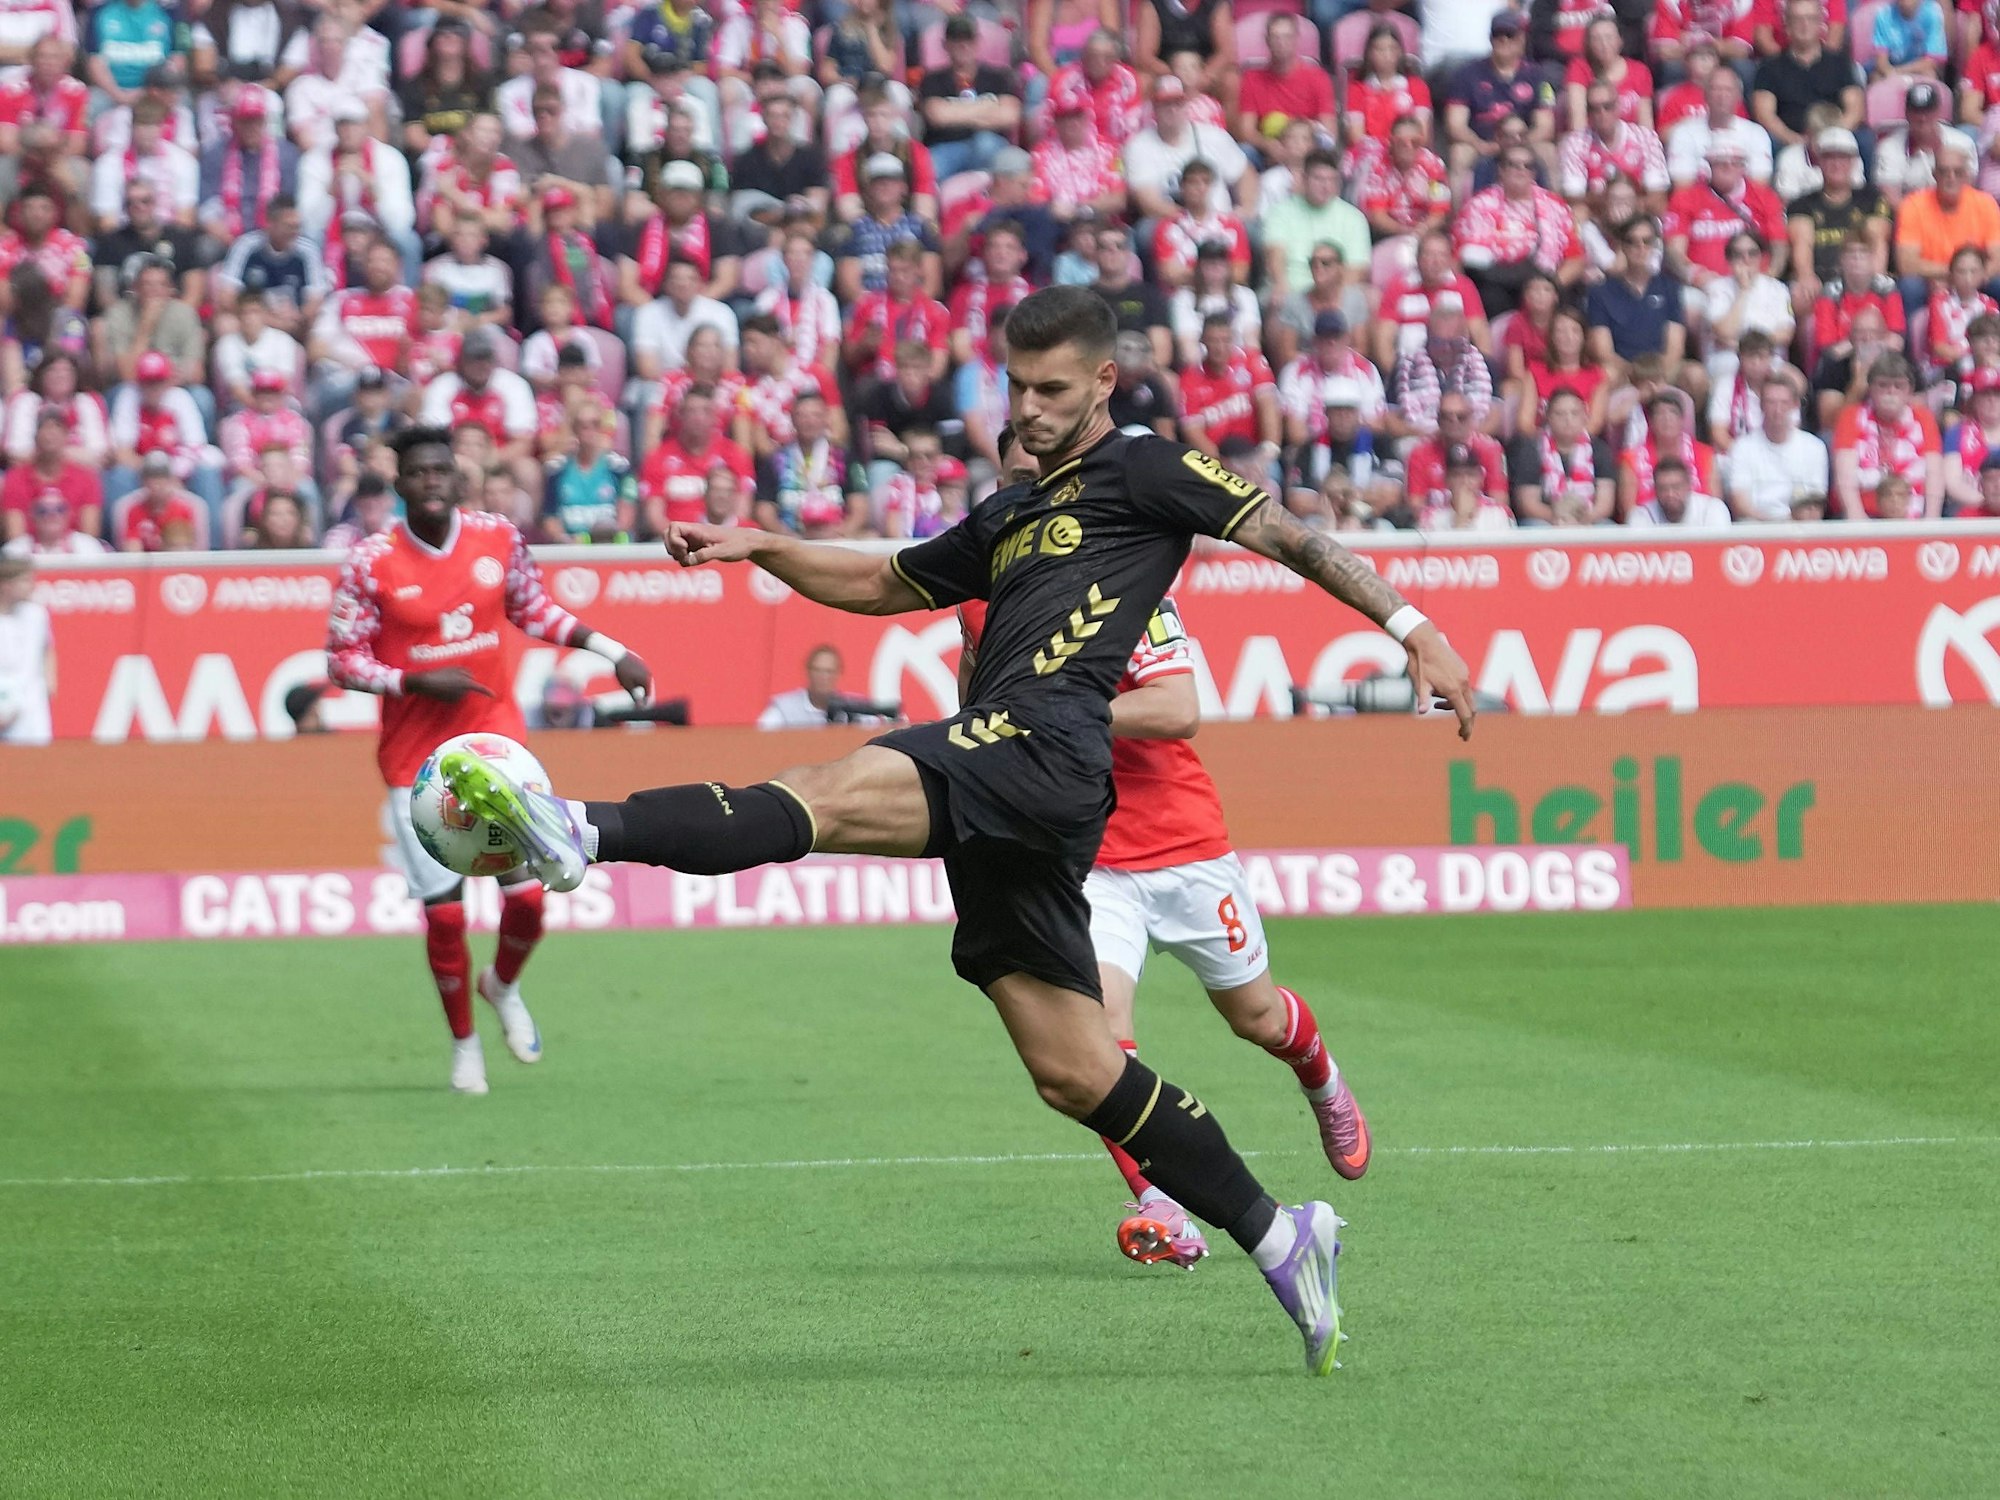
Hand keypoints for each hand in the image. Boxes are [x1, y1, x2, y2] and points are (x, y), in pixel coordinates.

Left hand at [404, 667, 495, 701]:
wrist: (424, 681)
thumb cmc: (438, 692)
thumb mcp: (452, 699)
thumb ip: (461, 695)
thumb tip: (463, 691)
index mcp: (466, 682)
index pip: (480, 688)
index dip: (487, 692)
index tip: (493, 695)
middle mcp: (463, 673)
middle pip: (471, 680)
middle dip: (469, 686)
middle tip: (460, 693)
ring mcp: (456, 669)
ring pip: (465, 675)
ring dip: (463, 681)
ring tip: (452, 688)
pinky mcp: (449, 667)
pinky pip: (458, 672)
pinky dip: (456, 677)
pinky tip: (447, 681)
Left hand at [613, 653, 652, 704]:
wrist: (617, 655)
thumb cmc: (622, 672)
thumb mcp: (627, 686)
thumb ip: (635, 697)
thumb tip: (639, 706)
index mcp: (647, 679)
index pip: (647, 695)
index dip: (643, 702)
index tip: (638, 707)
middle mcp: (648, 672)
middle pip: (646, 687)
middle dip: (642, 693)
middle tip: (635, 700)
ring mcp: (645, 666)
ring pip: (643, 679)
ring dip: (639, 685)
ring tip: (628, 686)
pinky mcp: (640, 661)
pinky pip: (640, 672)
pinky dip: (637, 677)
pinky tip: (628, 676)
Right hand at [667, 521, 761, 564]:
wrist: (749, 544)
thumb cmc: (738, 545)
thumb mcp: (723, 551)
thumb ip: (705, 555)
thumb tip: (688, 561)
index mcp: (698, 529)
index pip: (673, 527)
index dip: (673, 539)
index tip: (685, 549)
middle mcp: (694, 533)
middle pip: (668, 535)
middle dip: (672, 548)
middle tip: (685, 557)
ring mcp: (695, 540)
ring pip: (674, 544)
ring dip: (677, 554)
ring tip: (691, 561)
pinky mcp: (698, 547)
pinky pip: (683, 551)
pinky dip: (683, 558)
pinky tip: (694, 562)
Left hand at [1405, 622, 1474, 739]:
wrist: (1423, 640)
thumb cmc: (1419, 663)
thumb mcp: (1419, 684)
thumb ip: (1422, 699)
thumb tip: (1421, 712)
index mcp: (1453, 689)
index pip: (1465, 714)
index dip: (1466, 728)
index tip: (1465, 738)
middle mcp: (1463, 682)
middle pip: (1471, 708)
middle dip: (1466, 721)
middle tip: (1460, 732)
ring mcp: (1464, 674)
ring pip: (1468, 697)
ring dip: (1458, 706)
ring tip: (1438, 704)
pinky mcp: (1463, 668)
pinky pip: (1465, 687)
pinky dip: (1457, 695)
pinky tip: (1441, 691)